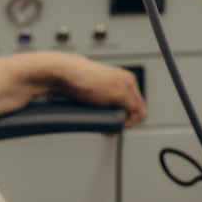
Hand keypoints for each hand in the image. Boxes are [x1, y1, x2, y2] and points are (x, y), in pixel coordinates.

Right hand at [0, 52, 146, 125]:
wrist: (63, 72)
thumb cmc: (70, 79)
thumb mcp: (87, 87)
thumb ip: (95, 93)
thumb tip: (92, 105)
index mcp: (120, 75)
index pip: (133, 99)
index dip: (124, 114)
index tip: (112, 124)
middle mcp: (127, 78)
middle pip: (138, 106)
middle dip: (126, 119)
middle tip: (111, 129)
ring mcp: (126, 85)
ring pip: (139, 111)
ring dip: (126, 122)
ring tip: (111, 129)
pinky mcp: (122, 93)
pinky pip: (136, 113)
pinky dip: (128, 123)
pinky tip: (116, 127)